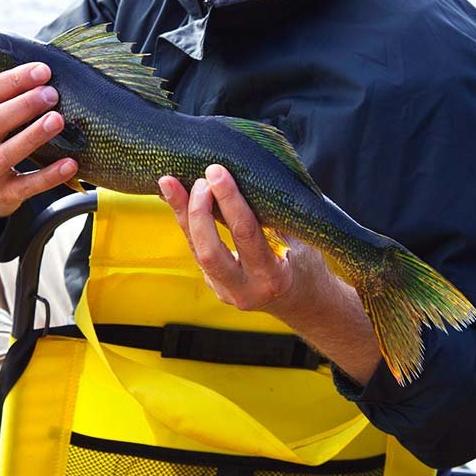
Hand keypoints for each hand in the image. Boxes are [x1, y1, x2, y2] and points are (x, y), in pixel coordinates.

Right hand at [0, 62, 76, 228]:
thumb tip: (38, 76)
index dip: (11, 81)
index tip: (41, 71)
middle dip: (22, 106)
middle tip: (51, 94)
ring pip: (5, 155)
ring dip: (33, 135)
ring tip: (57, 119)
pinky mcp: (1, 197)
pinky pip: (27, 187)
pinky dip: (50, 176)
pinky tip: (70, 164)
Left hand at [159, 164, 382, 382]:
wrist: (303, 303)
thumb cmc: (307, 264)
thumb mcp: (302, 241)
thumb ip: (276, 217)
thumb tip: (250, 174)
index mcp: (273, 277)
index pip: (245, 234)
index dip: (229, 201)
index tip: (217, 172)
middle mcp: (245, 290)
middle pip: (209, 249)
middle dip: (198, 210)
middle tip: (199, 177)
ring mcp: (225, 291)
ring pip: (196, 250)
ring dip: (182, 213)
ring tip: (169, 182)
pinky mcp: (214, 285)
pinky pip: (196, 250)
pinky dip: (185, 222)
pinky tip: (175, 198)